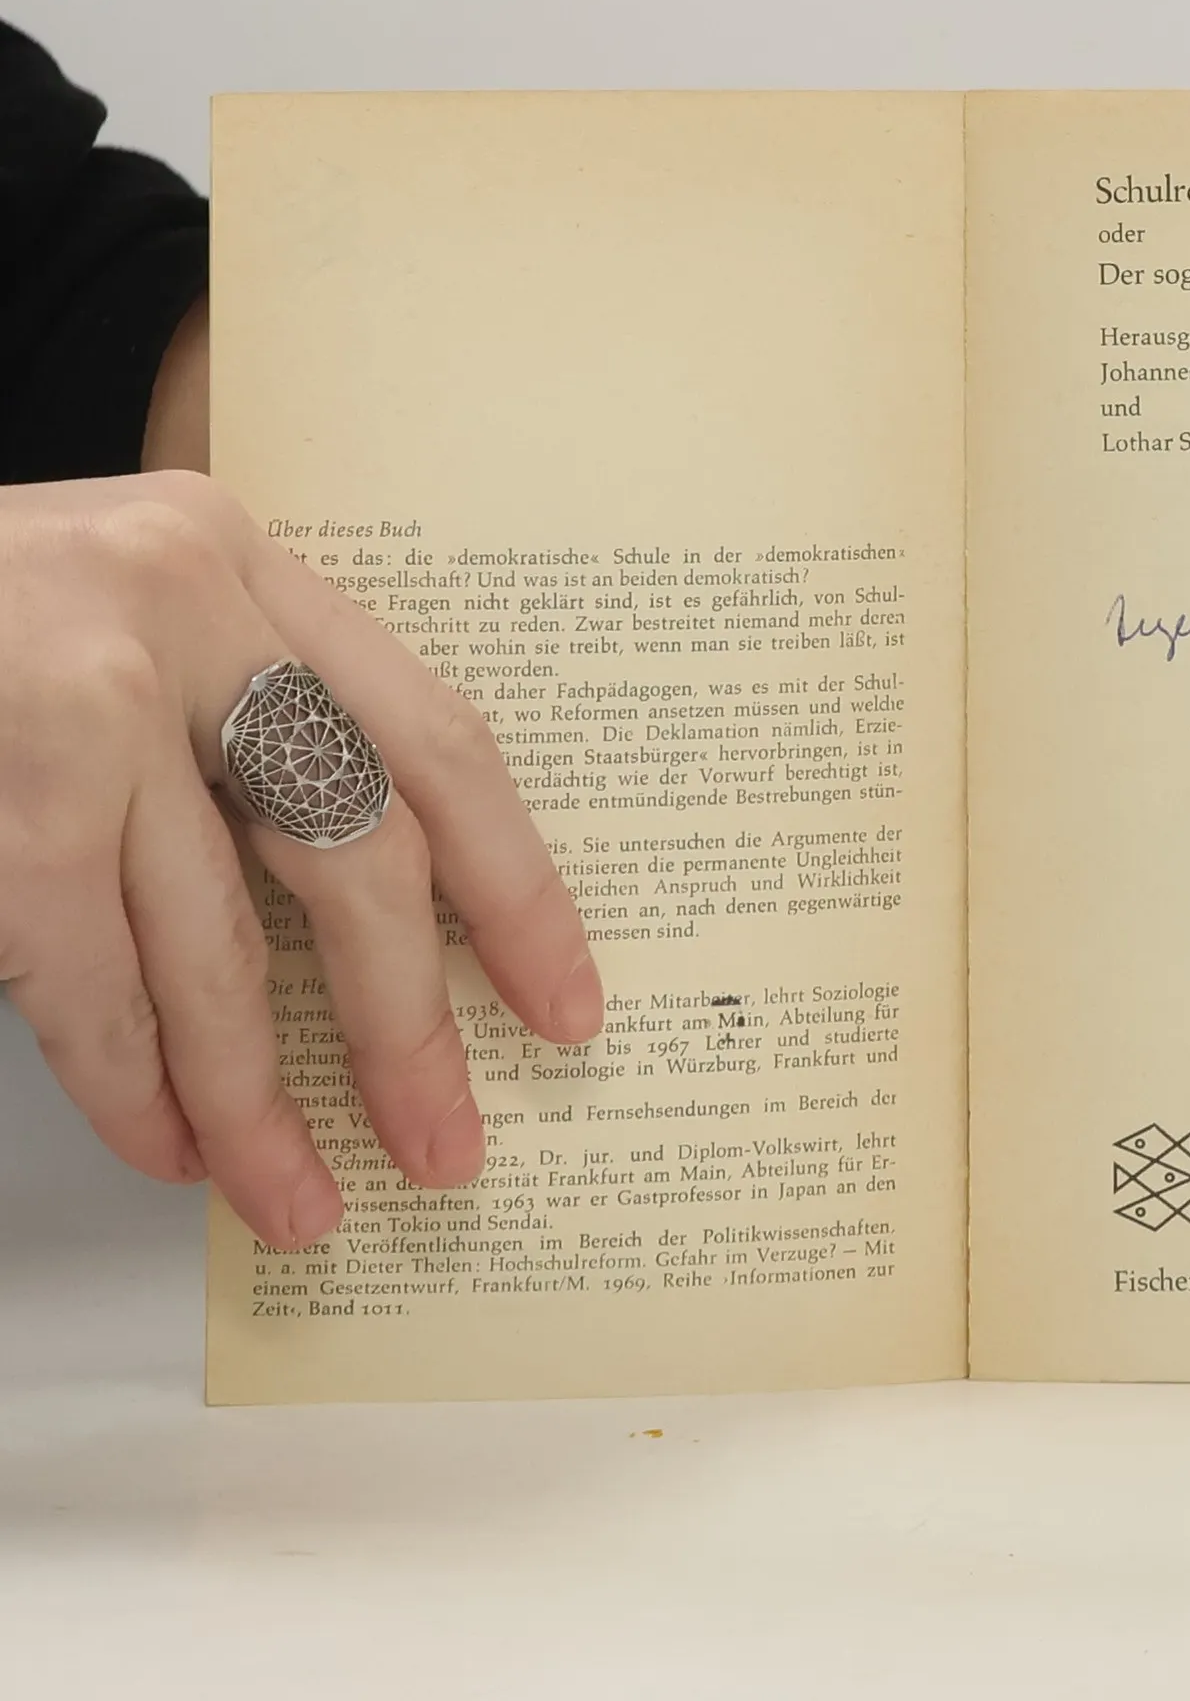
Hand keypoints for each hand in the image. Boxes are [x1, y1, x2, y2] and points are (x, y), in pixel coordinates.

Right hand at [0, 469, 603, 1247]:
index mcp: (242, 563)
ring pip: (222, 947)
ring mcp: (91, 706)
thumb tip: (350, 911)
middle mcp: (185, 613)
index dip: (516, 885)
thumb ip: (237, 704)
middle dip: (409, 1025)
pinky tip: (168, 1144)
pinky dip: (133, 1086)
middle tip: (446, 1142)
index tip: (563, 997)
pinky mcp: (10, 803)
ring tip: (296, 1197)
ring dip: (260, 1100)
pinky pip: (94, 987)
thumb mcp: (126, 607)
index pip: (435, 738)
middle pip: (359, 853)